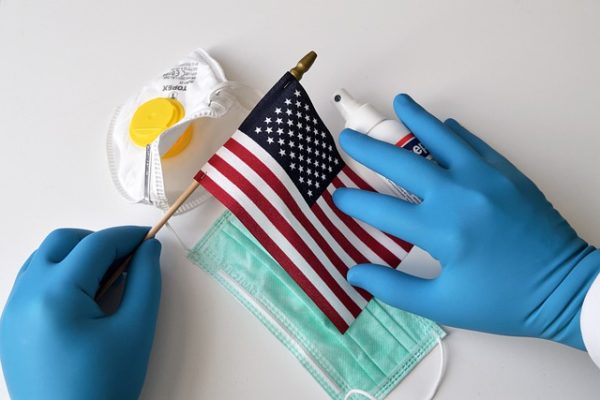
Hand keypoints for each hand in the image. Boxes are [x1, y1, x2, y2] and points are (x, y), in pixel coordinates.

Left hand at [0, 226, 160, 398]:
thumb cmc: (106, 384)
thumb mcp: (135, 331)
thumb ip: (146, 281)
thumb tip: (149, 247)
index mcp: (56, 296)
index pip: (95, 246)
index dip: (127, 236)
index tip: (150, 239)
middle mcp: (25, 296)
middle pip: (62, 242)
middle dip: (98, 242)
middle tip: (127, 261)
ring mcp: (11, 311)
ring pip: (43, 259)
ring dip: (76, 257)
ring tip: (105, 281)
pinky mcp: (9, 326)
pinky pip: (32, 283)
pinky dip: (59, 276)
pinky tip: (82, 300)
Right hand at [333, 94, 599, 348]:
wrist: (565, 289)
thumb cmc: (502, 301)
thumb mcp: (443, 304)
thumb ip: (394, 288)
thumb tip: (353, 273)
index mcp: (440, 230)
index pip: (381, 209)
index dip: (353, 203)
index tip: (338, 198)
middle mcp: (458, 195)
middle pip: (402, 163)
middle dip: (368, 149)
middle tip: (348, 137)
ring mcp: (484, 178)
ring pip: (440, 138)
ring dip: (416, 118)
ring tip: (398, 102)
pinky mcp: (506, 173)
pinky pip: (473, 143)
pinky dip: (453, 132)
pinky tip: (442, 124)